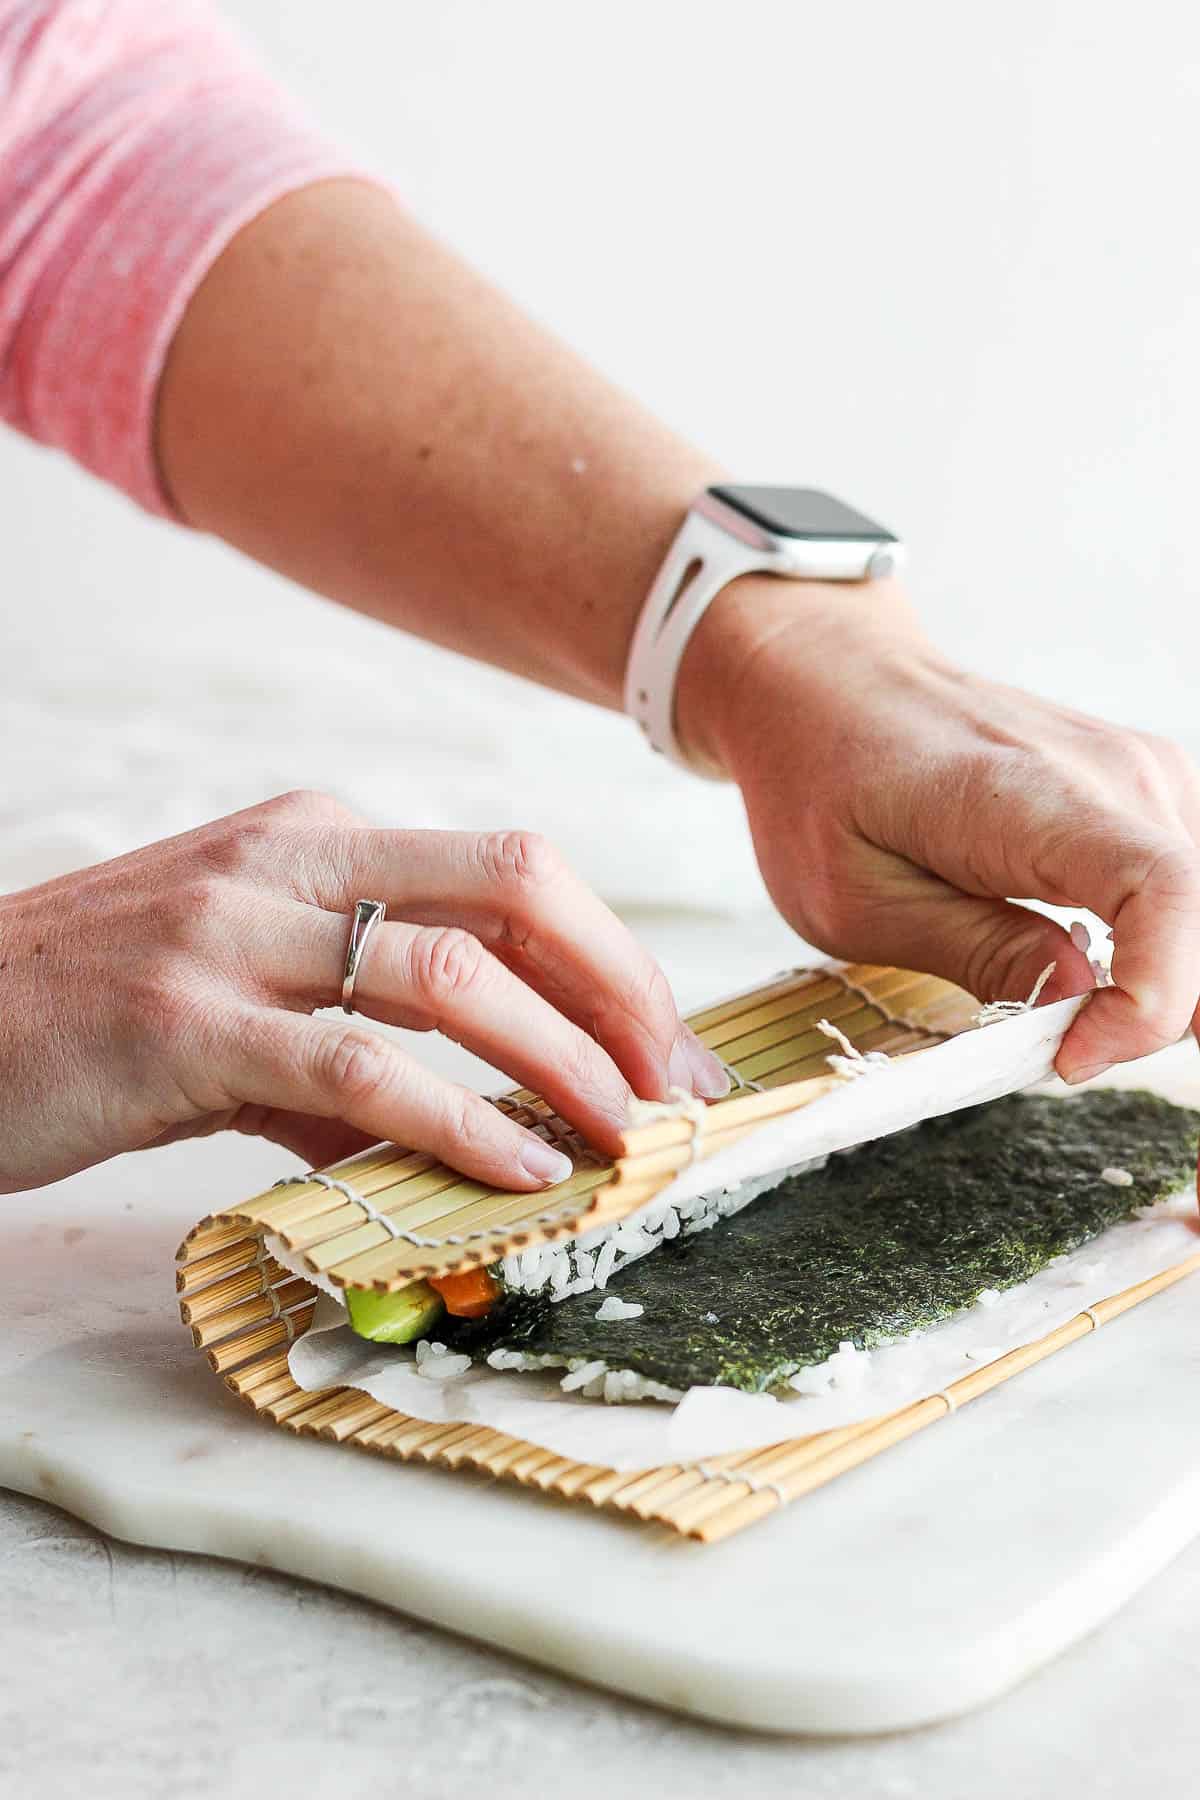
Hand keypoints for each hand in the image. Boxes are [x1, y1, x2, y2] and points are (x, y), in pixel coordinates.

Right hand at [0, 790, 727, 1194]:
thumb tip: (472, 1125)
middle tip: (678, 1089)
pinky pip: (358, 1066)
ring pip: (450, 974)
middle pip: (511, 886)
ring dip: (561, 1060)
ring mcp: (234, 929)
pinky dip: (456, 1121)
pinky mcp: (186, 1021)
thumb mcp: (239, 990)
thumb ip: (354, 1039)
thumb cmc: (94, 1015)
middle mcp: (287, 857)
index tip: (665, 1046)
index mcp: (315, 834)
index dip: (608, 957)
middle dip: (618, 990)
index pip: (506, 870)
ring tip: (623, 1137)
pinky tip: (514, 1168)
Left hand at [676, 576, 1199, 1082]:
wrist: (828, 686)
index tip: (1073, 1055)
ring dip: (1168, 980)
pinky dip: (1168, 945)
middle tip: (1065, 1046)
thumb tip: (1077, 1002)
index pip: (1165, 893)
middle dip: (1154, 1010)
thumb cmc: (823, 785)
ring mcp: (1140, 773)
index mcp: (1031, 796)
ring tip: (1081, 1015)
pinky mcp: (1144, 788)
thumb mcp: (859, 901)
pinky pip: (1187, 884)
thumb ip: (977, 953)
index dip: (1150, 1000)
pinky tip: (1108, 973)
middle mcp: (1113, 772)